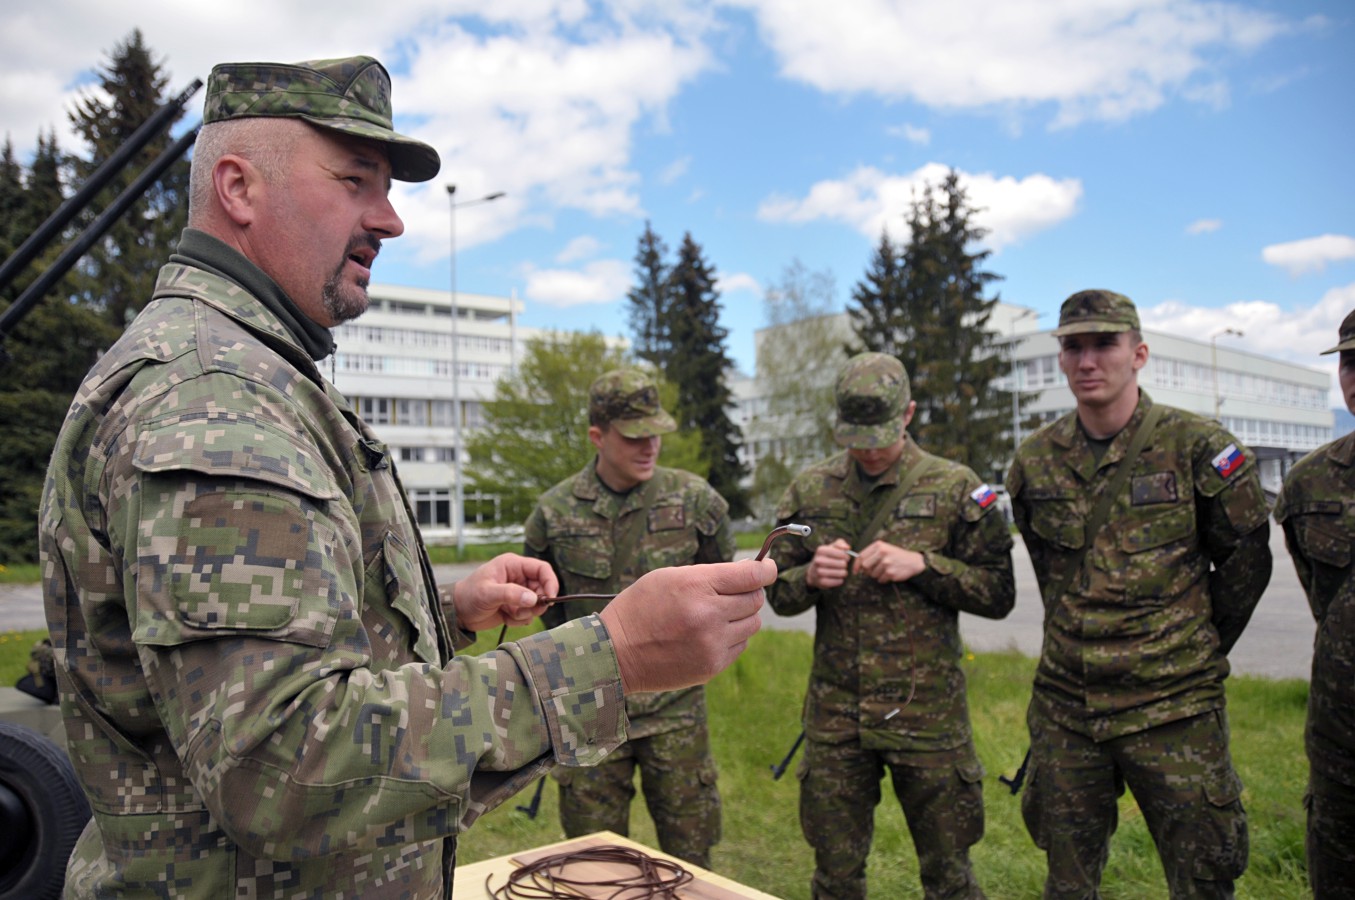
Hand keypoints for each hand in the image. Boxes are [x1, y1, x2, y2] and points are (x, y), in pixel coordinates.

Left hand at [450, 553, 557, 632]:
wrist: (457, 613)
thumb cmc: (469, 596)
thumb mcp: (488, 593)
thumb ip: (511, 594)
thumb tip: (534, 598)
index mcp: (513, 565)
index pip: (542, 569)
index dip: (550, 582)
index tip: (550, 598)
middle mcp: (518, 577)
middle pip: (542, 588)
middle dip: (536, 602)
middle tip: (524, 611)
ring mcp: (518, 593)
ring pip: (536, 604)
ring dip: (526, 612)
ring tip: (509, 613)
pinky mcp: (516, 607)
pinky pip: (528, 615)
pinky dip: (519, 619)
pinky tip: (505, 617)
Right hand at [600, 559, 774, 693]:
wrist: (615, 653)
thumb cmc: (640, 608)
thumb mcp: (669, 577)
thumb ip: (710, 574)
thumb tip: (750, 572)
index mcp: (696, 586)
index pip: (752, 577)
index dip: (766, 570)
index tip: (767, 568)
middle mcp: (708, 615)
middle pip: (755, 600)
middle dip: (748, 592)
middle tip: (730, 593)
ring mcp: (711, 644)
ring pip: (753, 624)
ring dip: (741, 616)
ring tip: (716, 616)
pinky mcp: (712, 666)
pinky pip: (740, 646)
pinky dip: (731, 637)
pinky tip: (708, 635)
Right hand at [806, 539, 851, 588]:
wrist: (813, 572)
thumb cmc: (827, 557)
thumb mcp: (832, 547)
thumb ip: (840, 544)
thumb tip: (847, 548)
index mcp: (821, 550)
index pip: (842, 553)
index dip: (847, 556)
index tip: (846, 558)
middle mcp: (818, 560)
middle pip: (842, 563)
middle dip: (845, 565)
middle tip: (844, 565)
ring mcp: (818, 571)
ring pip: (840, 573)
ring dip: (844, 573)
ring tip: (843, 572)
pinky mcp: (821, 581)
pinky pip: (836, 582)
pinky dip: (840, 580)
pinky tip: (839, 578)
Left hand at [853, 540, 925, 582]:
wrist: (913, 561)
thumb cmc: (896, 555)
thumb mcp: (884, 548)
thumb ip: (871, 554)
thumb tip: (858, 566)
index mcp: (879, 545)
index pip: (861, 556)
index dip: (856, 565)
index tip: (855, 571)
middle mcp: (882, 553)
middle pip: (865, 566)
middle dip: (867, 571)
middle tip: (872, 571)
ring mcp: (886, 563)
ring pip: (872, 574)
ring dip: (877, 575)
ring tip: (885, 570)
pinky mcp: (890, 573)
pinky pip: (880, 580)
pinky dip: (883, 579)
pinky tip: (890, 574)